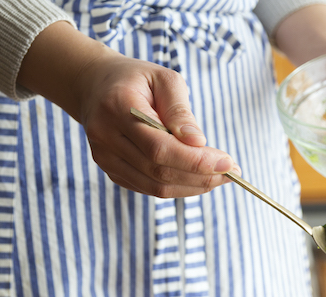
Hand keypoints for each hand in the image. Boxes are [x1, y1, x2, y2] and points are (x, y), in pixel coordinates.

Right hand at [18, 21, 235, 197]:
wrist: (95, 86)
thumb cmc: (137, 80)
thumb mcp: (164, 79)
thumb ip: (180, 110)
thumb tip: (198, 142)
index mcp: (118, 107)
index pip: (159, 147)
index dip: (196, 161)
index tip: (228, 163)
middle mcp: (105, 136)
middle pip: (158, 171)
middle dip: (201, 175)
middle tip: (231, 171)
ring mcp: (105, 157)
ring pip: (155, 186)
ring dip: (193, 186)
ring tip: (219, 176)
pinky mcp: (111, 170)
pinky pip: (148, 188)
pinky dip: (178, 188)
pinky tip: (197, 178)